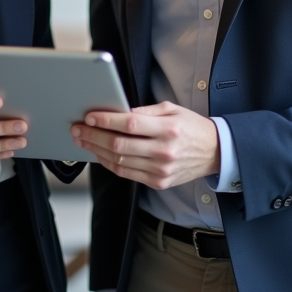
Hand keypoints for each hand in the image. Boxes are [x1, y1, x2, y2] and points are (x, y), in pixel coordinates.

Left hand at [71, 101, 219, 189]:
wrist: (214, 152)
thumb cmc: (191, 127)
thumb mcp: (172, 110)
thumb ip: (145, 112)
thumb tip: (118, 112)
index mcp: (168, 129)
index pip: (130, 124)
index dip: (106, 121)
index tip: (89, 117)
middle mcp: (164, 151)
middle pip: (119, 144)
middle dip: (93, 136)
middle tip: (78, 130)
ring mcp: (161, 169)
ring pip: (119, 161)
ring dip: (96, 151)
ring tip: (83, 141)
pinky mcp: (158, 182)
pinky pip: (127, 173)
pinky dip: (109, 164)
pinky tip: (99, 154)